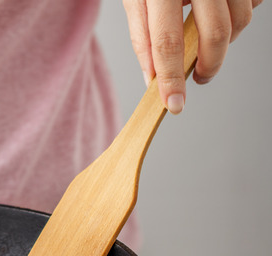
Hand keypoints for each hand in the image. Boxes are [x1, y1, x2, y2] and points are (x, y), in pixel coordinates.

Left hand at [123, 0, 261, 113]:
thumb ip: (142, 36)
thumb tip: (151, 77)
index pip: (165, 40)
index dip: (170, 78)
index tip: (173, 105)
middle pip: (215, 34)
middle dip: (209, 65)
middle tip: (198, 77)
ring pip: (240, 21)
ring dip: (224, 40)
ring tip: (204, 36)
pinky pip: (253, 3)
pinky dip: (240, 15)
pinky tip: (221, 8)